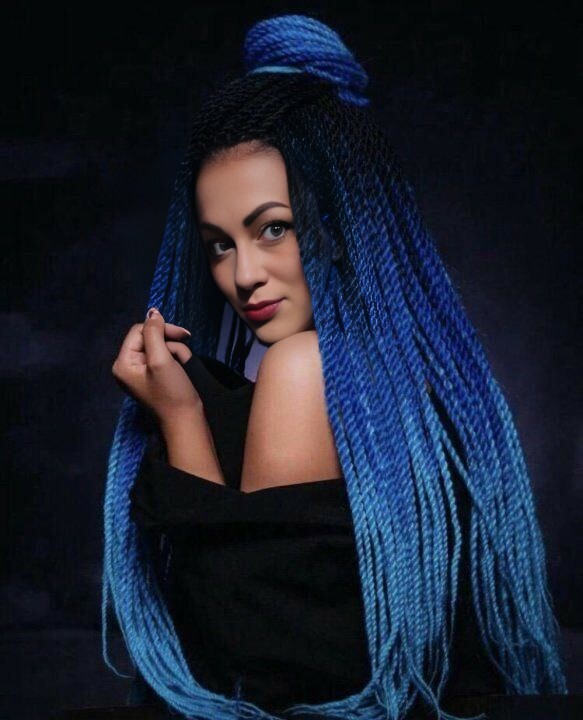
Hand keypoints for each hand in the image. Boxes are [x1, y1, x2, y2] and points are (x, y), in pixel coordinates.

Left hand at [111, 308, 198, 423]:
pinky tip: (183, 370)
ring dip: (176, 351)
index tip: (183, 335)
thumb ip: (154, 333)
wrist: (186, 422)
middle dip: (170, 342)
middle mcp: (128, 366)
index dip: (160, 329)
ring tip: (183, 365)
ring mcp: (141, 373)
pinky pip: (164, 358)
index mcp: (123, 363)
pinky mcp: (154, 377)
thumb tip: (152, 310)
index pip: (139, 330)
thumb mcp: (162, 359)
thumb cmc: (172, 393)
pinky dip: (176, 360)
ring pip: (160, 346)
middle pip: (149, 337)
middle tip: (187, 342)